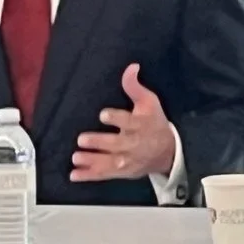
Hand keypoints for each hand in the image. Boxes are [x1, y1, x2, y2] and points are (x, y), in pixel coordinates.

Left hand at [72, 64, 176, 181]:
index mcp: (140, 125)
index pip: (128, 122)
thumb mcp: (149, 102)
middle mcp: (134, 144)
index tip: (103, 115)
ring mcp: (128, 160)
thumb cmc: (155, 123)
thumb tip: (131, 67)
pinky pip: (105, 174)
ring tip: (76, 158)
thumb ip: (135, 87)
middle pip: (116, 144)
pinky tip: (74, 175)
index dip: (116, 118)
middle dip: (99, 142)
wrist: (169, 153)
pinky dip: (89, 176)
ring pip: (109, 162)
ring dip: (92, 160)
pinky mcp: (122, 172)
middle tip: (82, 139)